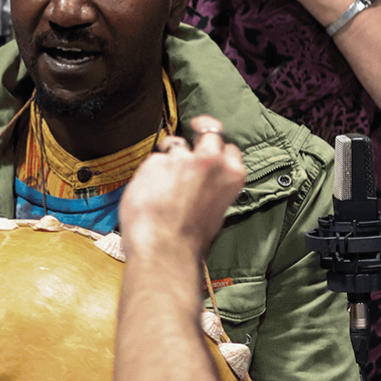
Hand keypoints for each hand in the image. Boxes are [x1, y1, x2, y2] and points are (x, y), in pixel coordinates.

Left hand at [119, 116, 245, 259]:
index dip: (216, 145)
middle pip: (207, 130)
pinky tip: (149, 193)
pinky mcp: (154, 161)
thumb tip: (203, 181)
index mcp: (231, 175)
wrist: (165, 249)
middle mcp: (209, 160)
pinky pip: (152, 161)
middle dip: (199, 130)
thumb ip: (213, 187)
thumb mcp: (216, 212)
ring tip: (162, 183)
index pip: (228, 146)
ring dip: (168, 159)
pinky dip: (149, 173)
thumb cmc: (190, 241)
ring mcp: (180, 159)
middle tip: (191, 133)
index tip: (208, 142)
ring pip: (175, 145)